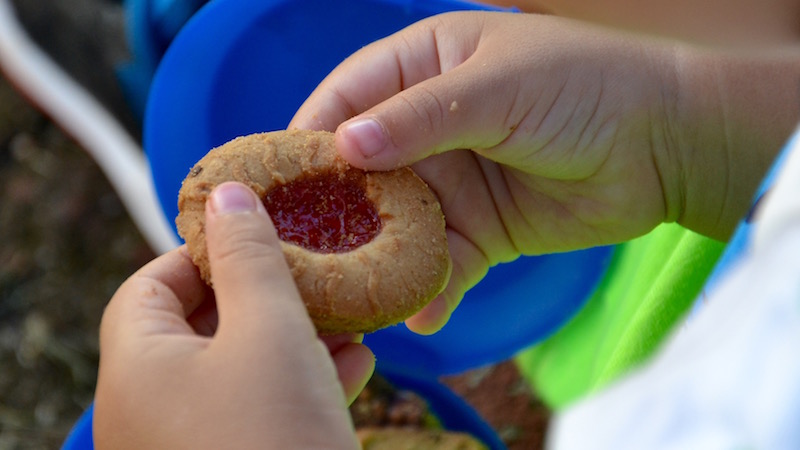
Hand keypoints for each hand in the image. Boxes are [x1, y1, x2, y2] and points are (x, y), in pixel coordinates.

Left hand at [93, 182, 371, 448]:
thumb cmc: (274, 436)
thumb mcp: (268, 331)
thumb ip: (249, 257)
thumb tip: (228, 194)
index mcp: (138, 366)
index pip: (151, 281)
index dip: (203, 249)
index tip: (258, 233)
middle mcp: (152, 408)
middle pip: (201, 323)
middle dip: (265, 293)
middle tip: (312, 273)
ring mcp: (192, 441)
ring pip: (240, 367)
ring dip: (293, 335)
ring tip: (346, 317)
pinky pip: (260, 408)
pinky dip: (300, 381)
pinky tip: (353, 365)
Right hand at [290, 11, 795, 333]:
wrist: (665, 144)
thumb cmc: (584, 88)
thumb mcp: (498, 89)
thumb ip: (420, 118)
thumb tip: (345, 145)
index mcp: (423, 67)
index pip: (347, 96)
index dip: (311, 134)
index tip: (278, 178)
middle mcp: (427, 125)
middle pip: (360, 169)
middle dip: (336, 208)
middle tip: (304, 248)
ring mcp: (452, 180)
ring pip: (394, 221)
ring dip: (378, 254)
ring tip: (355, 291)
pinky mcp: (479, 229)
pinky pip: (440, 260)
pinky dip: (429, 285)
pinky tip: (420, 310)